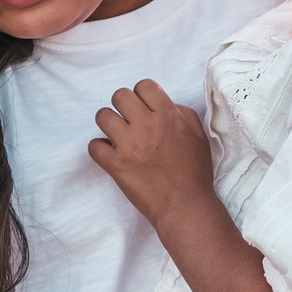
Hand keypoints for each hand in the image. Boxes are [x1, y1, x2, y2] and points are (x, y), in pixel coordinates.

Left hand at [88, 80, 217, 233]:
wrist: (185, 206)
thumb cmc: (195, 173)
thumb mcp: (198, 135)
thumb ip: (182, 114)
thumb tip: (164, 106)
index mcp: (168, 115)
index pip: (144, 86)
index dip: (141, 95)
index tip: (143, 108)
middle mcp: (146, 125)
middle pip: (120, 96)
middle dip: (122, 106)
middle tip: (129, 122)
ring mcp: (129, 144)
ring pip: (102, 116)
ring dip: (108, 124)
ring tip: (117, 137)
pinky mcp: (115, 165)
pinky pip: (93, 146)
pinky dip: (99, 150)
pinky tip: (110, 155)